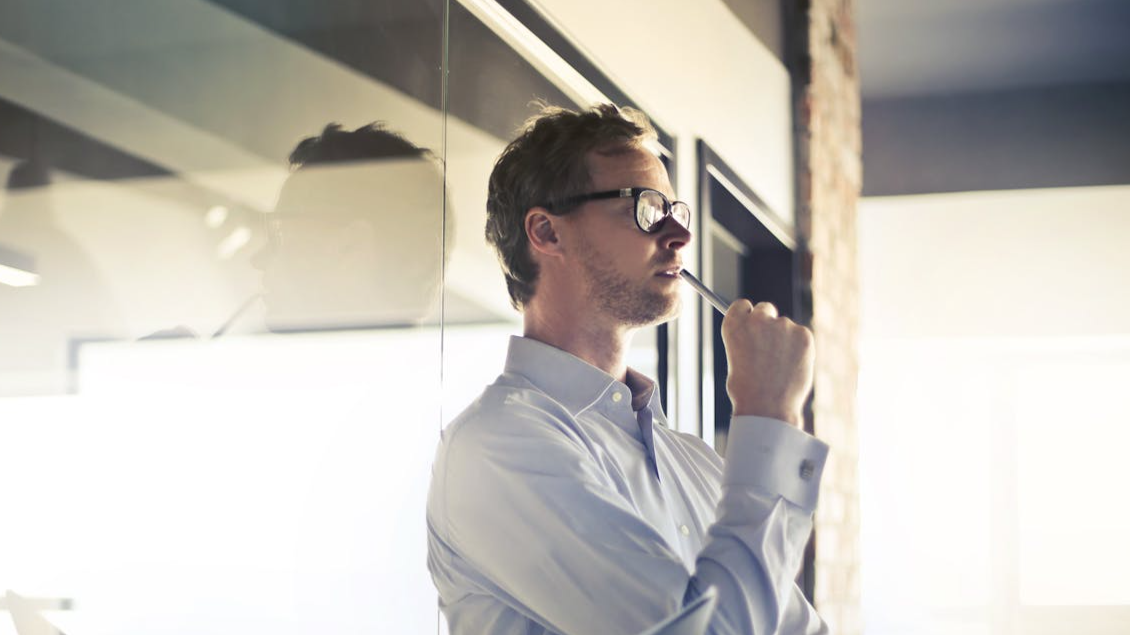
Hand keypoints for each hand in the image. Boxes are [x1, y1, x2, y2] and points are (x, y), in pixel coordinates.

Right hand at [720, 300, 813, 427]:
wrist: (767, 407)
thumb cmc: (748, 391)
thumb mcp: (736, 360)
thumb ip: (747, 341)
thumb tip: (760, 337)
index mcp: (734, 324)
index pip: (742, 305)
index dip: (747, 315)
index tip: (751, 322)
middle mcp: (757, 319)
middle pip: (765, 308)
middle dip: (768, 322)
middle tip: (770, 344)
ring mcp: (782, 325)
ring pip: (785, 326)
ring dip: (785, 340)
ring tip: (780, 368)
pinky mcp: (803, 334)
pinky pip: (801, 336)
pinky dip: (800, 349)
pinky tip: (792, 367)